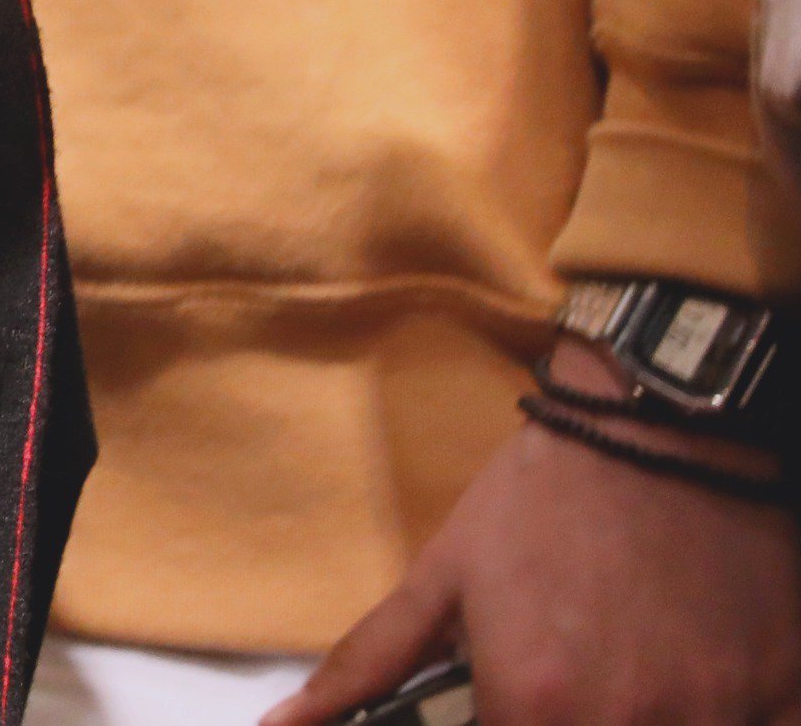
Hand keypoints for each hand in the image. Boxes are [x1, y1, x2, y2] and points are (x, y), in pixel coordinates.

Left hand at [268, 389, 800, 725]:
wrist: (658, 430)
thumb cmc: (541, 502)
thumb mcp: (442, 578)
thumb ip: (366, 666)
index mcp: (535, 707)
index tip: (503, 704)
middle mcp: (625, 723)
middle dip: (557, 724)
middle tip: (558, 689)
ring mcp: (713, 714)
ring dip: (634, 720)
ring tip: (619, 675)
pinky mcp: (780, 693)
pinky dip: (720, 718)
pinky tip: (694, 689)